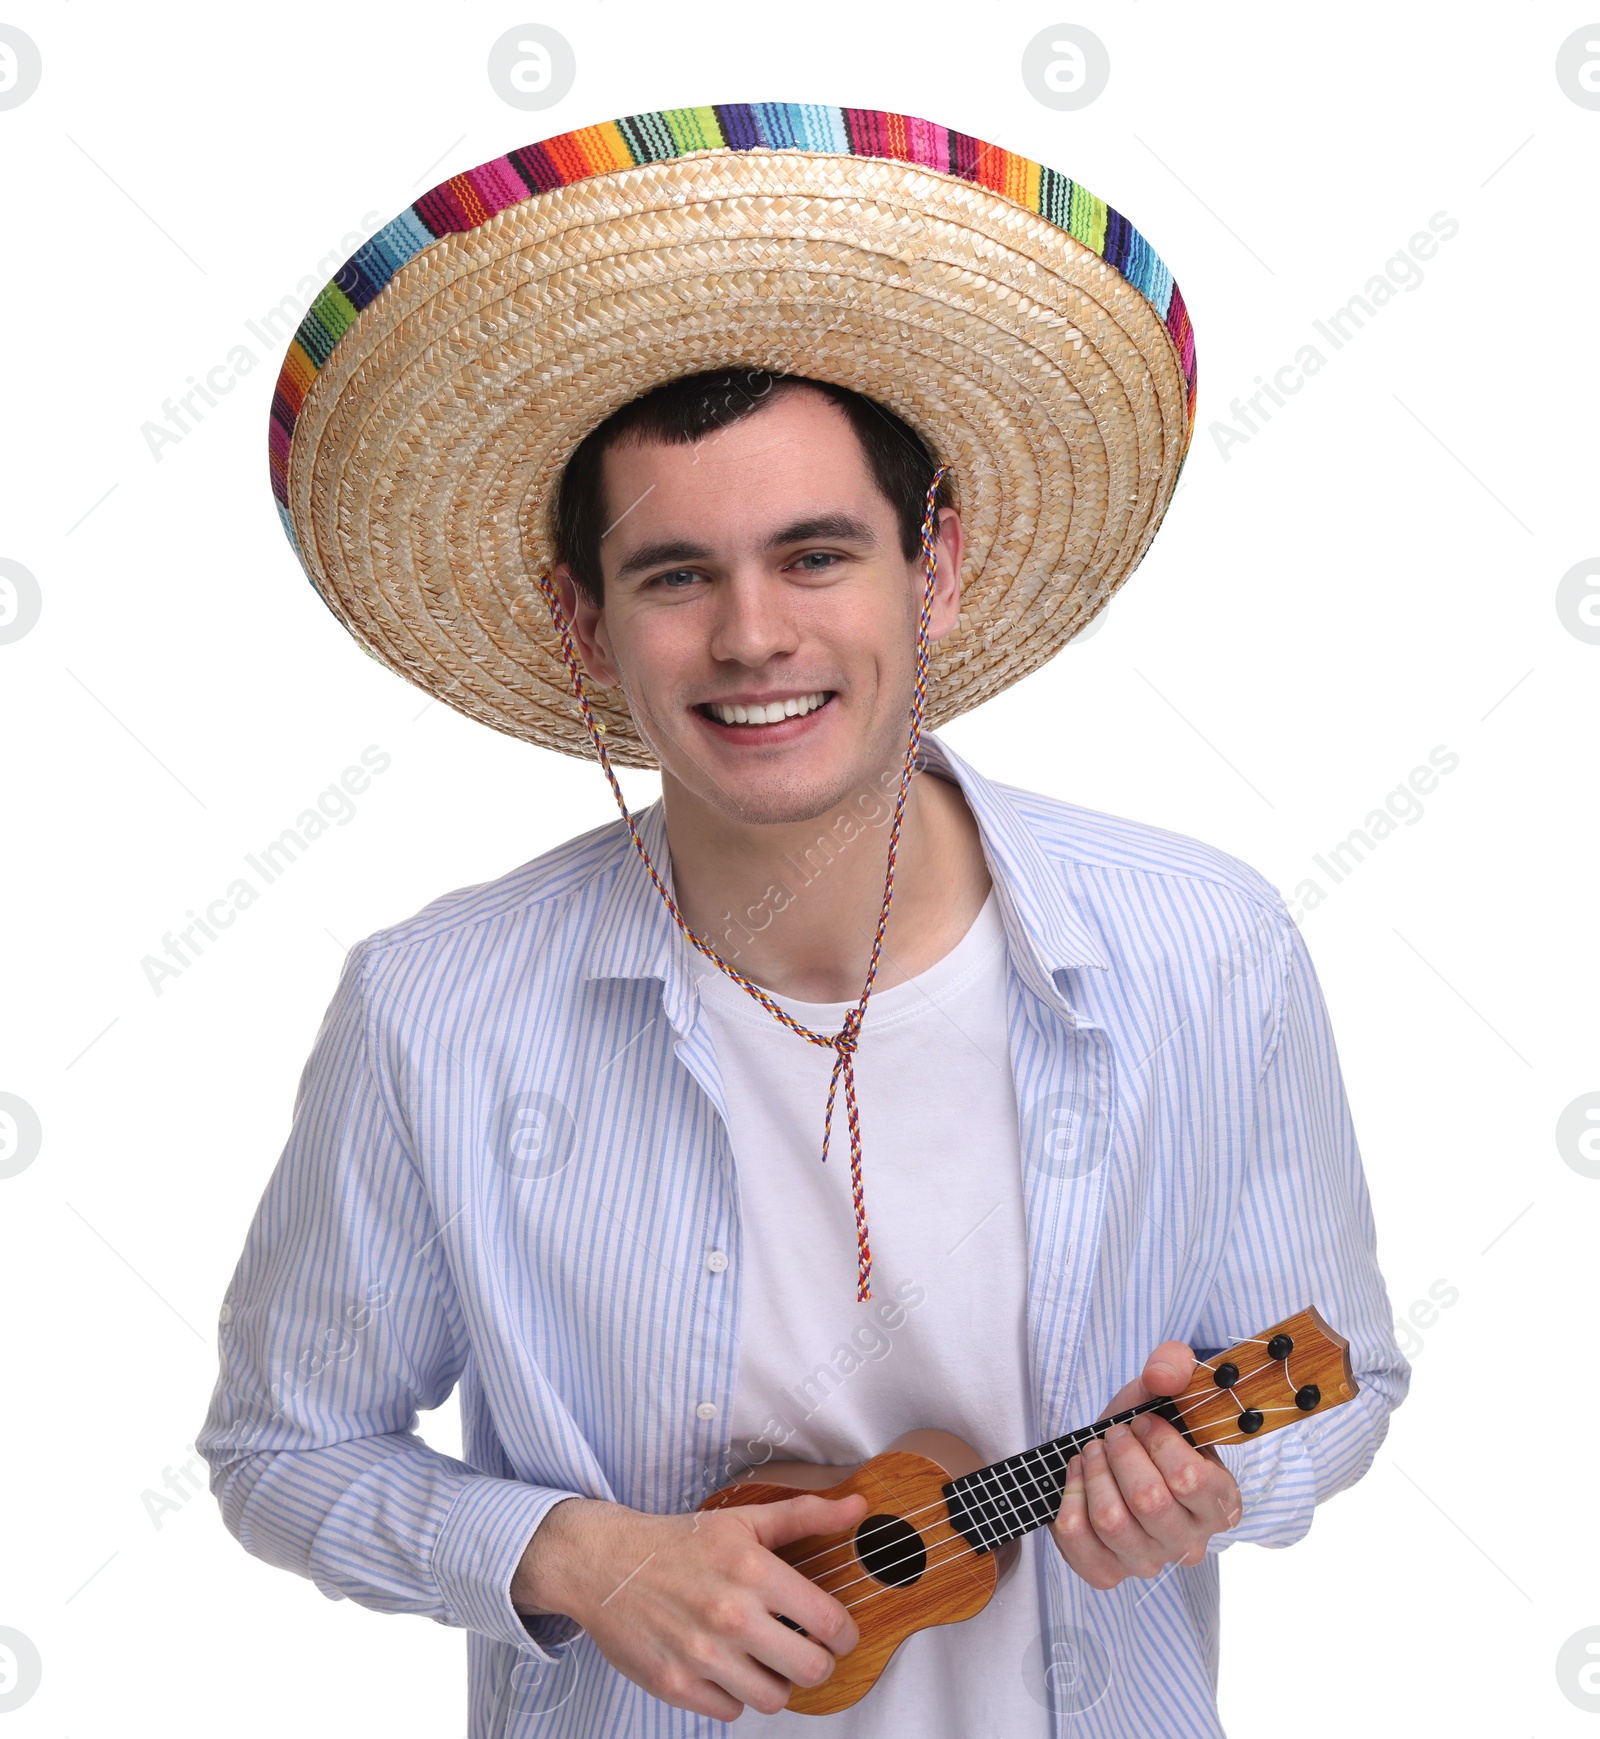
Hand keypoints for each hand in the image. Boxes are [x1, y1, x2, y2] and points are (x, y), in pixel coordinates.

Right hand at [511, 1491, 869, 1719]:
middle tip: (802, 1647)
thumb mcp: (743, 1519)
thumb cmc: (679, 1542)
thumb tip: (858, 1508)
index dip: (844, 1632)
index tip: (837, 1632)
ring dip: (776, 1681)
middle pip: (810, 1670)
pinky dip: (734, 1693)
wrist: (604, 1564)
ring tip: (763, 1656)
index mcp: (752, 1570)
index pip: (828, 1623)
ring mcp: (701, 1655)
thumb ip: (805, 1515)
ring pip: (774, 1698)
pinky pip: (731, 1711)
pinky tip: (726, 1665)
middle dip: (814, 1661)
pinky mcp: (675, 1685)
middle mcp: (730, 1615)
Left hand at [1049, 1341, 1241, 1589]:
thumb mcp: (1169, 1384)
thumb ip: (1175, 1364)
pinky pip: (1078, 1544)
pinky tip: (1078, 1476)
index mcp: (1221, 1503)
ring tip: (1095, 1449)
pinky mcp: (1107, 1571)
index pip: (1190, 1480)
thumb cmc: (1151, 1423)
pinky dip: (1069, 1499)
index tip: (1144, 1421)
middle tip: (1115, 1433)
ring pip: (1111, 1522)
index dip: (1158, 1442)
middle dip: (1121, 1453)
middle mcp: (1190, 1543)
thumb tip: (1161, 1377)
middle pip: (1147, 1501)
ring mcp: (1148, 1562)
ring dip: (1094, 1472)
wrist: (1118, 1450)